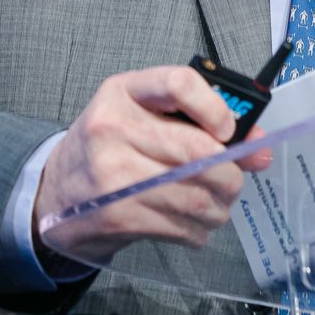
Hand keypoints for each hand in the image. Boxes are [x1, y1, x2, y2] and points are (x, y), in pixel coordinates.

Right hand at [32, 65, 273, 267]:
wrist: (55, 192)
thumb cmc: (109, 147)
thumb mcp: (144, 117)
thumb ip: (201, 123)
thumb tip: (259, 149)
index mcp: (124, 92)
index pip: (180, 84)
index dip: (215, 108)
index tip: (228, 131)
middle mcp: (114, 128)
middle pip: (199, 152)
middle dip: (230, 173)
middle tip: (231, 179)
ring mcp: (112, 174)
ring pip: (197, 195)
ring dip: (219, 207)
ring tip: (214, 205)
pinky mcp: (116, 215)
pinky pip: (181, 226)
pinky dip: (199, 230)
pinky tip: (191, 223)